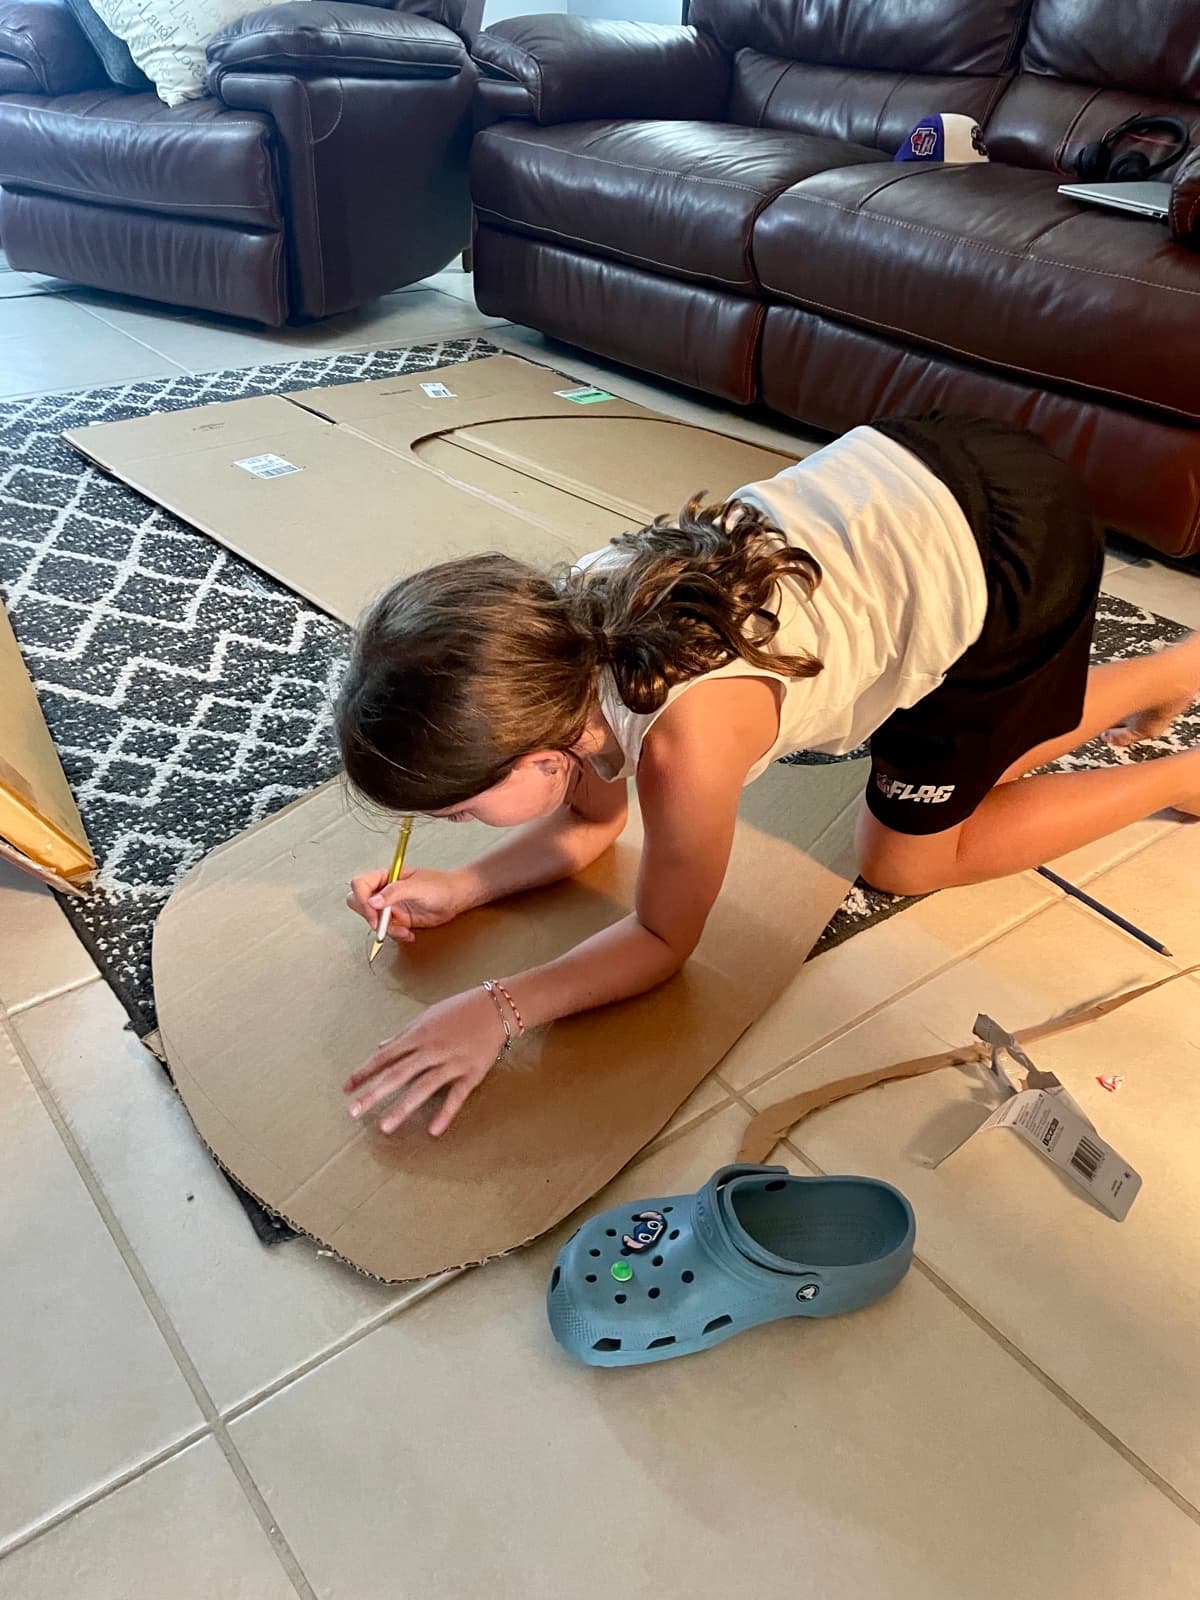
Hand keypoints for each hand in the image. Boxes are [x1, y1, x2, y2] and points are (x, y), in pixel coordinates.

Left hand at [344, 987, 507, 1135]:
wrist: (497, 1007)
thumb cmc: (460, 1009)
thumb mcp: (427, 1017)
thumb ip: (404, 1035)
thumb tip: (381, 1047)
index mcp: (419, 1035)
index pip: (385, 1057)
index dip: (365, 1072)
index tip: (347, 1088)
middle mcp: (432, 1050)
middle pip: (398, 1074)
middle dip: (374, 1093)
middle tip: (354, 1111)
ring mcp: (452, 1063)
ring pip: (423, 1087)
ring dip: (403, 1107)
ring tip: (385, 1126)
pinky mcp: (471, 1073)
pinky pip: (457, 1096)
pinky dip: (446, 1113)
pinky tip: (433, 1131)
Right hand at [346, 866, 471, 943]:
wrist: (457, 898)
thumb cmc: (441, 885)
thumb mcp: (417, 887)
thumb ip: (394, 892)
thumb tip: (373, 901)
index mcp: (387, 877)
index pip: (360, 884)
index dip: (362, 899)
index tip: (374, 911)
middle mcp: (385, 891)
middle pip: (359, 903)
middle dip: (369, 917)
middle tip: (382, 924)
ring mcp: (391, 906)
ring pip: (373, 920)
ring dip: (386, 929)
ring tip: (404, 930)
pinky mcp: (399, 919)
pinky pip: (388, 930)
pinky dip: (397, 935)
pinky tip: (409, 933)